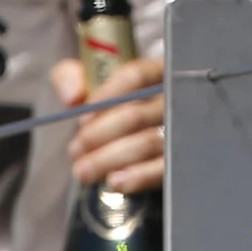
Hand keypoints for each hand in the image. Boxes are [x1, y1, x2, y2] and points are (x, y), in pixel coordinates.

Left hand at [47, 52, 166, 195]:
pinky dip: (139, 176)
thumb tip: (72, 96)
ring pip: (147, 143)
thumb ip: (71, 76)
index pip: (136, 76)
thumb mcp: (90, 79)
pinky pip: (163, 168)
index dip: (107, 97)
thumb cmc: (113, 98)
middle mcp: (173, 96)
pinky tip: (115, 181)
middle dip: (100, 135)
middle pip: (137, 114)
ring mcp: (180, 128)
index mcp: (155, 69)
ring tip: (84, 171)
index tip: (82, 119)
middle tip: (75, 150)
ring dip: (110, 159)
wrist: (138, 125)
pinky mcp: (180, 158)